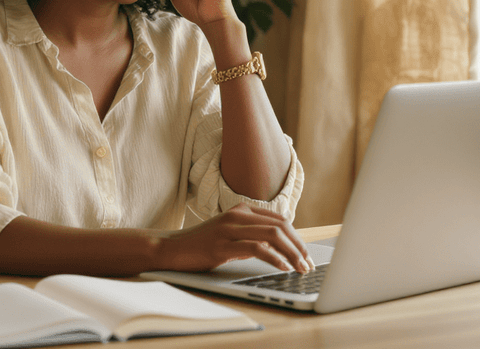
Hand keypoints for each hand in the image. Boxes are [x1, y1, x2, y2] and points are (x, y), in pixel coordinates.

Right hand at [154, 203, 312, 272]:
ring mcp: (229, 229)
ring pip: (273, 236)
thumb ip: (252, 237)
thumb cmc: (201, 245)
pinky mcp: (222, 245)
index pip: (280, 221)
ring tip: (300, 268)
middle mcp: (237, 215)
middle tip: (308, 265)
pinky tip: (282, 268)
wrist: (171, 249)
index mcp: (242, 210)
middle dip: (299, 247)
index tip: (306, 255)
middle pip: (281, 227)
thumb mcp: (231, 236)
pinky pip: (256, 249)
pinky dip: (274, 258)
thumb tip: (279, 248)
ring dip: (292, 254)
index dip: (298, 239)